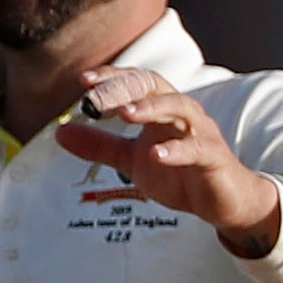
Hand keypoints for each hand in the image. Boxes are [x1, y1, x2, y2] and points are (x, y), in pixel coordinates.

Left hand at [55, 67, 282, 255]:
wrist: (224, 203)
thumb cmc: (180, 175)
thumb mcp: (132, 161)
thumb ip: (99, 146)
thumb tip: (59, 132)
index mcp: (160, 111)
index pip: (135, 82)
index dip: (111, 78)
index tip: (83, 81)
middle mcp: (181, 114)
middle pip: (154, 87)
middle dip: (123, 88)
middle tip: (94, 97)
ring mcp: (201, 134)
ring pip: (180, 108)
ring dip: (152, 108)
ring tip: (126, 114)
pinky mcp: (215, 159)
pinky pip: (198, 149)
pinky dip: (177, 150)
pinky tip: (156, 155)